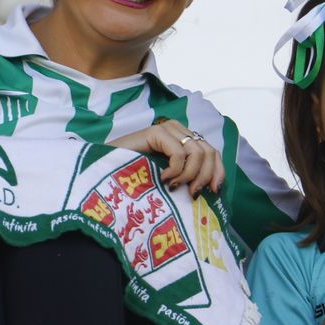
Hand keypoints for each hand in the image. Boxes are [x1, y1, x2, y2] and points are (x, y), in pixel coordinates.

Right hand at [108, 119, 224, 196]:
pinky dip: (175, 171)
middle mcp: (178, 130)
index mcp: (183, 139)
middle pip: (209, 152)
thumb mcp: (170, 179)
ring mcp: (167, 129)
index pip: (212, 151)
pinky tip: (163, 179)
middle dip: (205, 176)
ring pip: (197, 153)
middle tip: (192, 194)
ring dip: (189, 175)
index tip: (214, 192)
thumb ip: (188, 177)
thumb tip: (212, 189)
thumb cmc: (136, 179)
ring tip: (174, 187)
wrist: (106, 172)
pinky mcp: (156, 132)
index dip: (218, 171)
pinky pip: (179, 153)